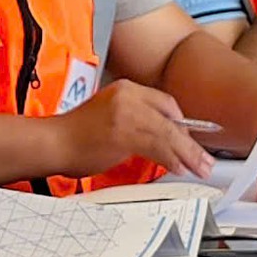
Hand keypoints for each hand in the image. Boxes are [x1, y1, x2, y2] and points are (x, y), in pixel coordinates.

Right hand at [51, 79, 215, 181]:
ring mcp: (125, 113)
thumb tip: (162, 140)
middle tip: (205, 160)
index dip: (182, 124)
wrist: (51, 142)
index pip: (166, 103)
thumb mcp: (110, 115)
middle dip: (191, 144)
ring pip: (167, 134)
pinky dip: (171, 159)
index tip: (190, 140)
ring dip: (187, 154)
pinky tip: (178, 167)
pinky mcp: (123, 133)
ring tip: (199, 168)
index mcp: (125, 89)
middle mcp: (128, 96)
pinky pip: (156, 147)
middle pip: (171, 120)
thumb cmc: (75, 135)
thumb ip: (136, 122)